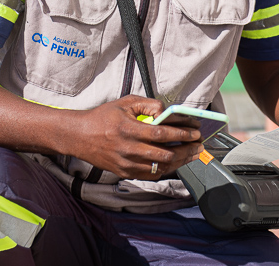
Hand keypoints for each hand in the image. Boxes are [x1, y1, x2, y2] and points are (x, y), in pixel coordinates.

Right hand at [70, 96, 203, 179]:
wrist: (80, 136)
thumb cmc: (104, 117)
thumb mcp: (125, 103)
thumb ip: (149, 105)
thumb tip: (167, 112)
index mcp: (128, 129)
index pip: (161, 134)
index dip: (181, 134)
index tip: (195, 132)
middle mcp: (128, 149)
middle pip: (164, 155)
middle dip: (186, 150)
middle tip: (198, 144)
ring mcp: (126, 164)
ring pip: (160, 168)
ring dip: (179, 162)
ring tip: (191, 154)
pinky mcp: (125, 173)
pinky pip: (151, 175)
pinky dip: (165, 169)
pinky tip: (174, 161)